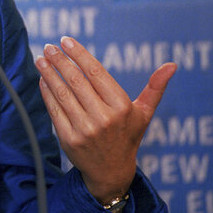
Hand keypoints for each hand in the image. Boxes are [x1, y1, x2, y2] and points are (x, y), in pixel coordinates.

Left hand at [36, 36, 175, 203]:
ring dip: (49, 74)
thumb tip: (172, 64)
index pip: (97, 73)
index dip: (80, 55)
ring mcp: (84, 129)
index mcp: (122, 107)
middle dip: (60, 61)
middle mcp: (103, 118)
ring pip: (62, 94)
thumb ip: (155, 88)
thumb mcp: (144, 113)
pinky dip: (46, 92)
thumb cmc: (127, 135)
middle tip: (49, 47)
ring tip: (41, 59)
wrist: (111, 172)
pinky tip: (42, 79)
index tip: (66, 40)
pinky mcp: (68, 139)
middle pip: (77, 81)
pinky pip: (54, 109)